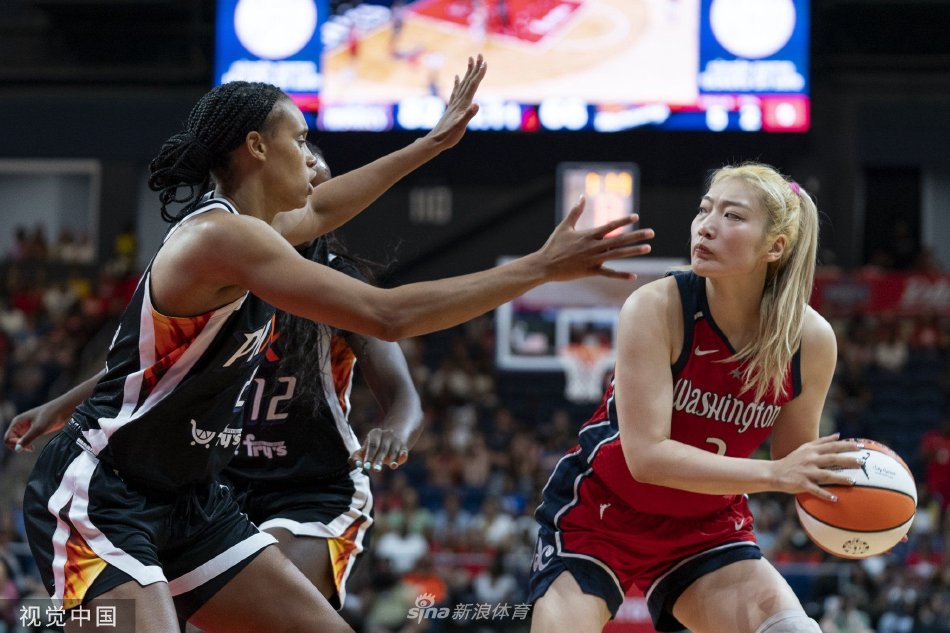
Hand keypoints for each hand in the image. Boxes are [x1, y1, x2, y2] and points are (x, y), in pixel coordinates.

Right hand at [3, 403, 68, 452]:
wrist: (62, 410)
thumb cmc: (50, 415)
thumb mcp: (39, 428)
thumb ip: (27, 438)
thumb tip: (17, 449)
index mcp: (17, 422)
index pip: (7, 438)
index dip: (14, 444)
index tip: (25, 445)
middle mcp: (19, 425)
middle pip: (10, 441)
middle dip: (17, 446)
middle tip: (28, 449)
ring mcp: (26, 428)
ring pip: (17, 442)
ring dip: (21, 447)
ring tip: (31, 448)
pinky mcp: (33, 431)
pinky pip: (24, 441)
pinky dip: (26, 446)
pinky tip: (32, 448)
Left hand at [350, 428, 409, 473]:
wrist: (395, 435)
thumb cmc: (376, 445)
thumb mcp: (367, 448)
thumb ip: (358, 455)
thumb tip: (351, 462)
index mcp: (375, 434)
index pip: (372, 445)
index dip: (368, 456)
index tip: (364, 466)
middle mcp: (386, 435)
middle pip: (382, 449)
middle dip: (379, 459)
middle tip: (375, 469)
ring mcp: (396, 441)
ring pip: (393, 451)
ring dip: (392, 459)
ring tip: (391, 467)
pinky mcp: (404, 447)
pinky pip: (403, 451)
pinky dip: (402, 456)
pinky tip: (399, 462)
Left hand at [424, 54, 486, 148]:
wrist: (435, 141)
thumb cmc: (449, 136)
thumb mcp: (460, 127)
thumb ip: (468, 116)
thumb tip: (476, 105)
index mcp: (463, 104)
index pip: (472, 85)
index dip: (479, 74)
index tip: (484, 62)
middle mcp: (458, 101)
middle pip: (468, 81)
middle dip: (475, 68)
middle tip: (479, 55)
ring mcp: (454, 103)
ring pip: (463, 83)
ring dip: (468, 72)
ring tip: (470, 61)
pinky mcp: (452, 107)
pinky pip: (455, 91)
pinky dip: (457, 83)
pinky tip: (457, 77)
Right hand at [533, 196, 653, 280]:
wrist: (544, 265)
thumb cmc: (554, 245)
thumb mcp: (564, 226)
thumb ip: (576, 211)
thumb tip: (582, 196)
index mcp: (588, 235)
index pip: (610, 226)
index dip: (624, 221)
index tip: (636, 217)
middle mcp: (593, 246)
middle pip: (619, 239)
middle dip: (637, 235)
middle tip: (652, 233)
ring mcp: (593, 260)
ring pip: (617, 255)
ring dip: (634, 251)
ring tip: (648, 248)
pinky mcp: (590, 271)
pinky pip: (608, 273)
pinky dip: (621, 275)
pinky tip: (633, 276)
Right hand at [771, 434, 865, 500]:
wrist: (774, 472)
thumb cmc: (792, 460)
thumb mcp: (805, 448)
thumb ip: (822, 441)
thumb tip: (838, 435)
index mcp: (811, 450)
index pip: (832, 446)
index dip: (846, 446)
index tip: (860, 447)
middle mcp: (810, 459)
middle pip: (832, 459)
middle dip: (847, 460)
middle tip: (861, 462)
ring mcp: (806, 472)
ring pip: (826, 475)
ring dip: (839, 478)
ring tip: (853, 481)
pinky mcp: (801, 483)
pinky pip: (815, 490)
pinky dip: (825, 494)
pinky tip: (835, 498)